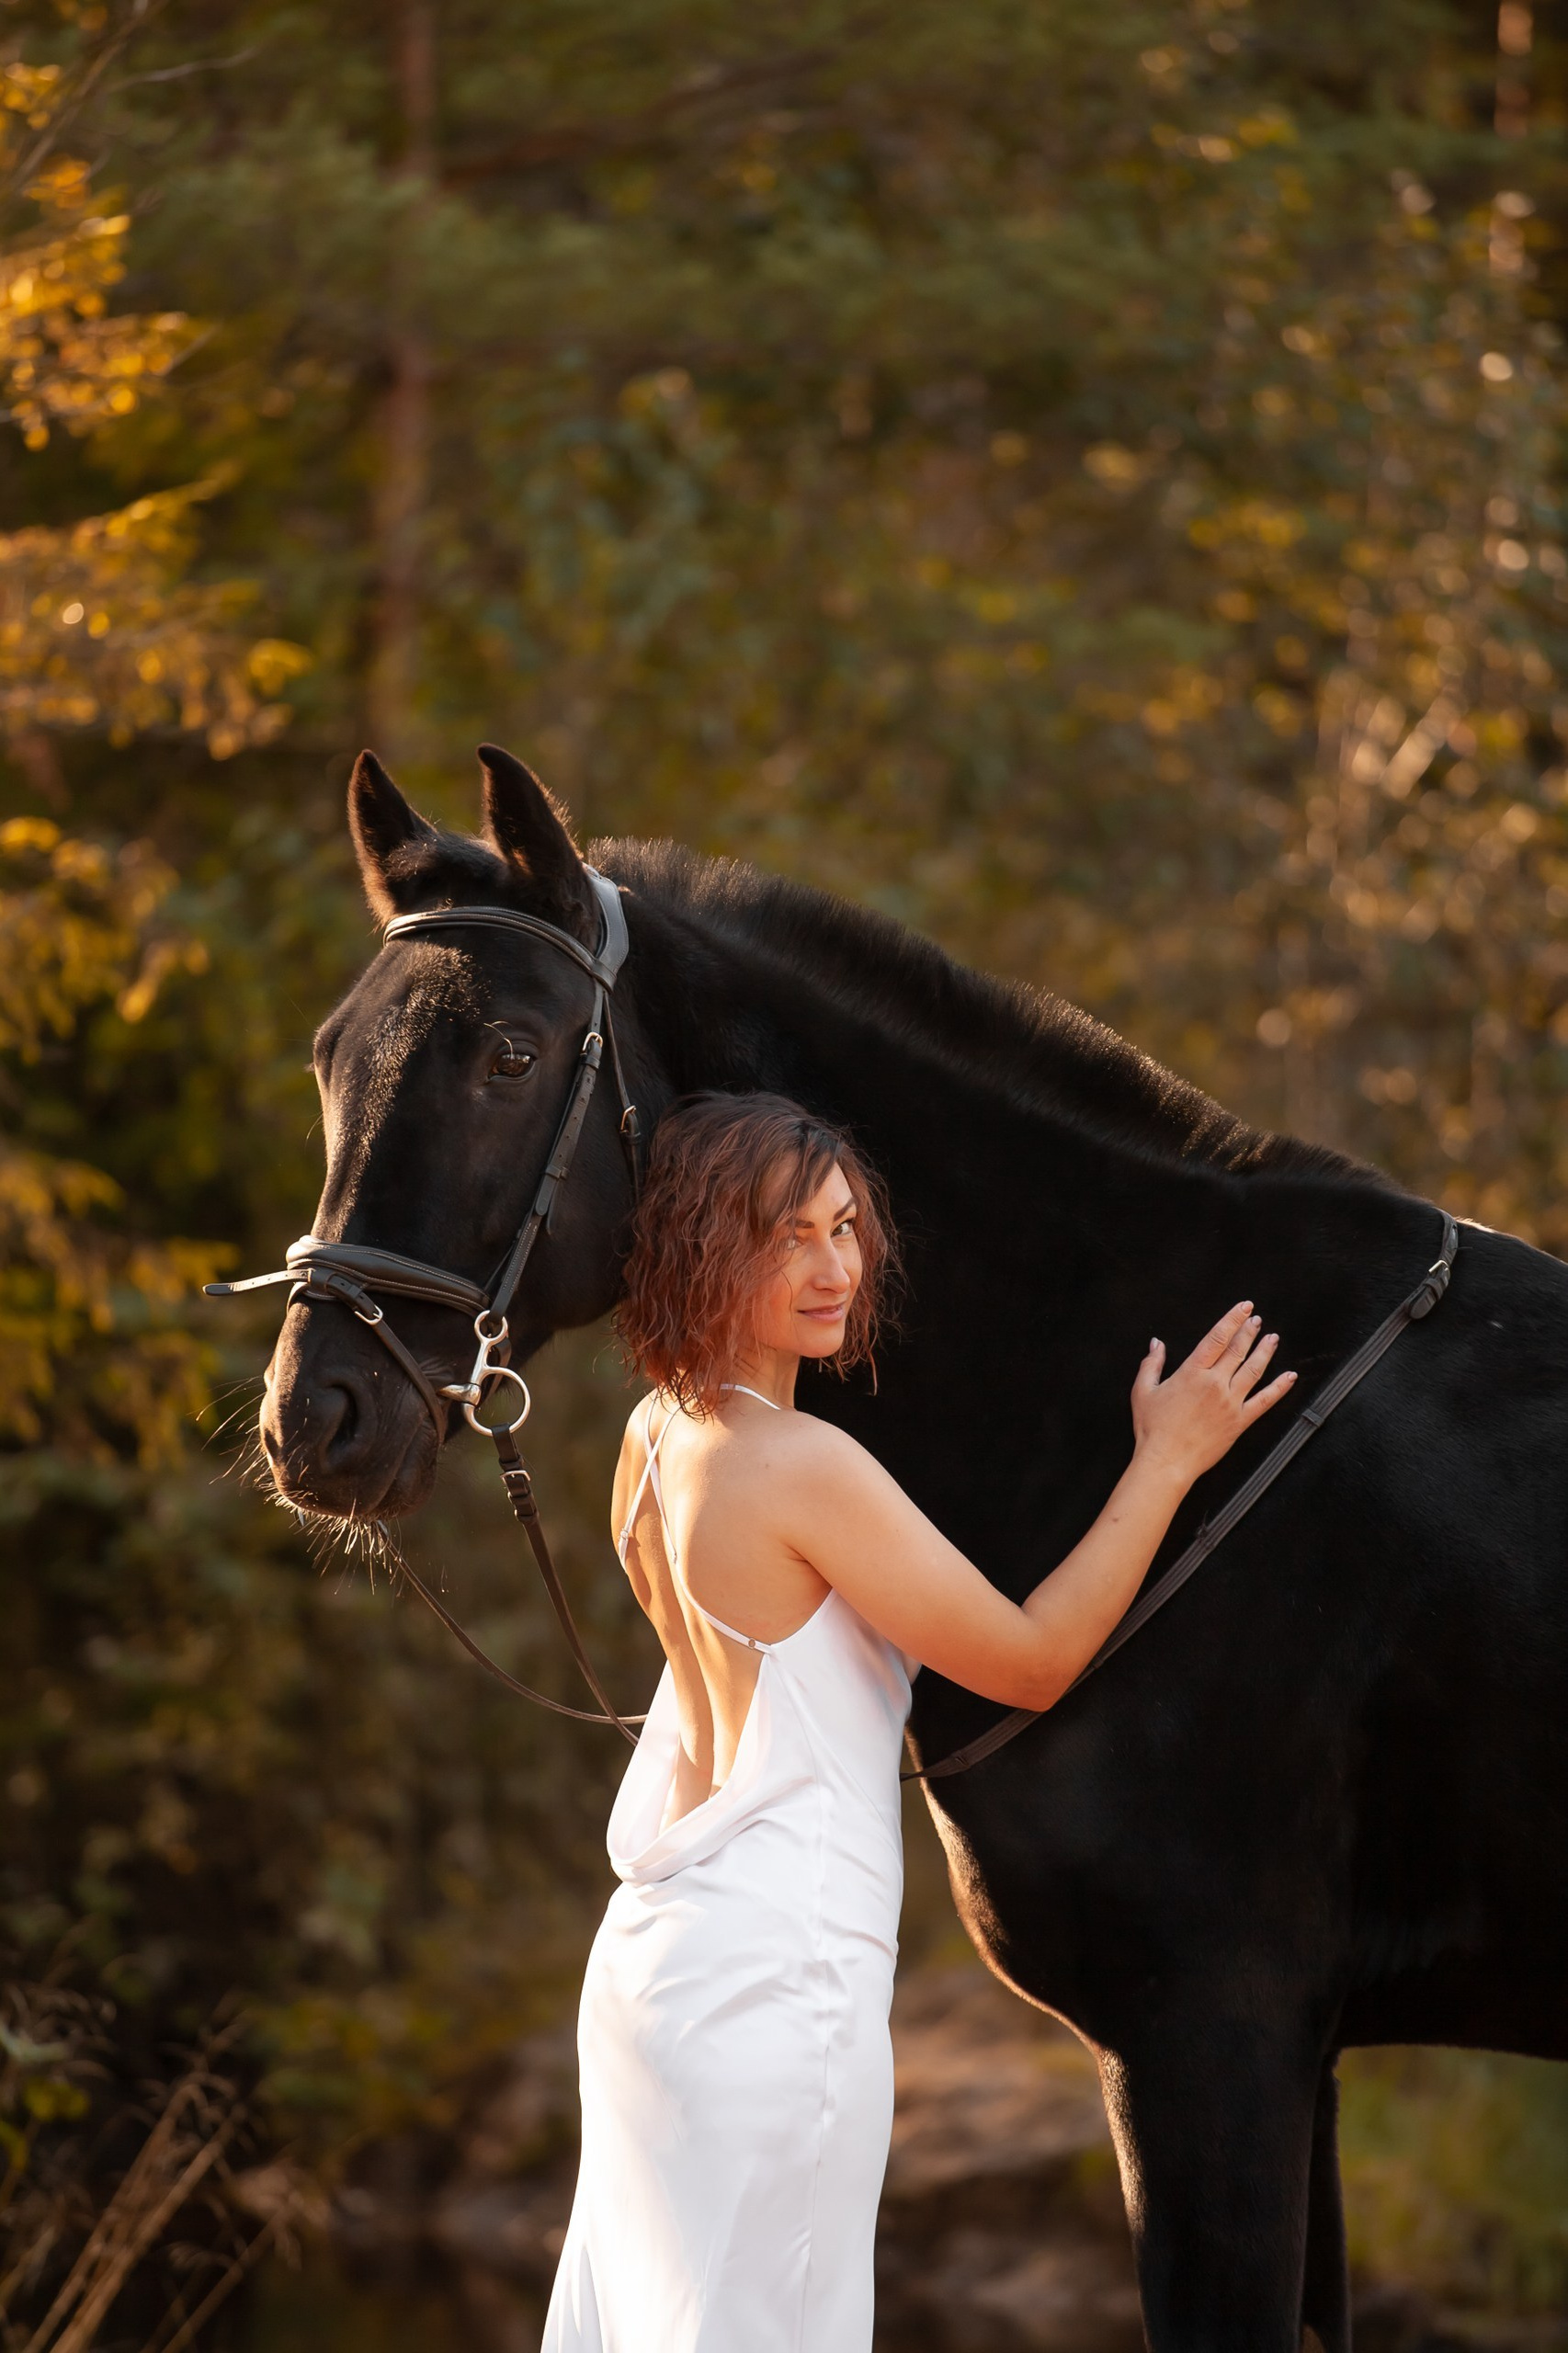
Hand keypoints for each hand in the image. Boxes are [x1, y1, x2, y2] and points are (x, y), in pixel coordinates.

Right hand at [1130, 1302, 1295, 1488]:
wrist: (1166, 1461)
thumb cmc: (1153, 1429)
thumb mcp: (1143, 1391)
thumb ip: (1151, 1364)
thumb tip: (1157, 1344)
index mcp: (1192, 1373)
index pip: (1217, 1337)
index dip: (1232, 1320)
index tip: (1243, 1309)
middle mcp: (1215, 1384)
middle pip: (1237, 1350)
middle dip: (1249, 1332)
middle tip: (1257, 1320)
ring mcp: (1230, 1402)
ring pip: (1254, 1370)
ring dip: (1265, 1352)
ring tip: (1273, 1339)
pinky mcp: (1239, 1421)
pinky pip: (1265, 1401)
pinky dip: (1280, 1388)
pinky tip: (1289, 1377)